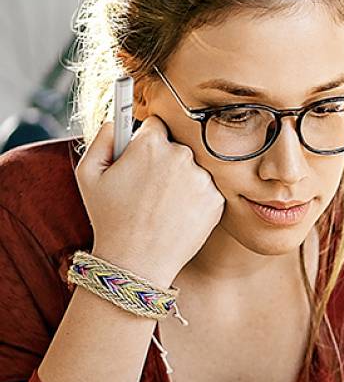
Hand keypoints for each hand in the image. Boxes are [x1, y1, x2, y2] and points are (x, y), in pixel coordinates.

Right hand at [75, 114, 224, 286]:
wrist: (135, 262)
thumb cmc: (109, 218)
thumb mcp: (88, 176)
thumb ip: (101, 139)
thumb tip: (115, 119)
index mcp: (150, 144)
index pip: (156, 123)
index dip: (145, 141)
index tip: (140, 155)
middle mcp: (182, 154)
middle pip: (176, 145)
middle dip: (163, 160)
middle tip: (147, 187)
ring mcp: (203, 176)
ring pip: (193, 167)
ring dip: (181, 178)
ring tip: (160, 205)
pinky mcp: (217, 197)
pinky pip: (206, 188)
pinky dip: (194, 198)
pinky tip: (175, 214)